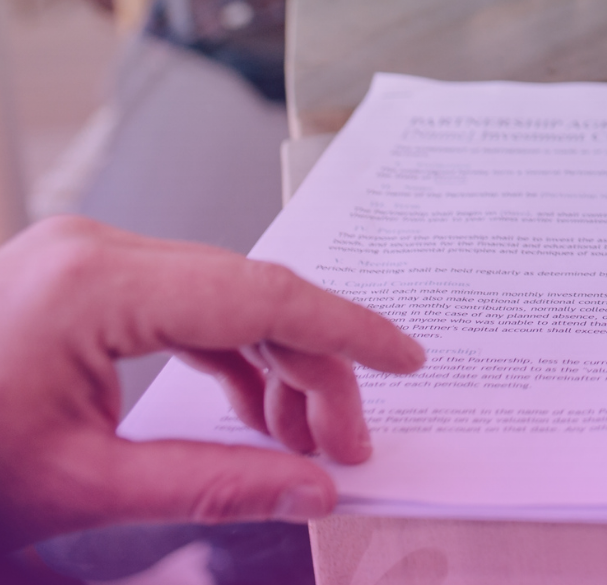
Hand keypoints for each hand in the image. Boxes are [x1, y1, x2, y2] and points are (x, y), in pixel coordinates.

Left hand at [0, 217, 425, 549]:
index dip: (346, 332)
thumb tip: (314, 489)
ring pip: (219, 296)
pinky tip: (250, 411)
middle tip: (346, 445)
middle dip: (312, 367)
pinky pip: (176, 304)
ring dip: (271, 363)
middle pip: (249, 292)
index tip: (404, 362)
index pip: (262, 294)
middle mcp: (93, 248)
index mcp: (95, 283)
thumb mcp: (81, 489)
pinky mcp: (70, 279)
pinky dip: (222, 355)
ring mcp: (79, 257)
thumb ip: (214, 484)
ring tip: (304, 441)